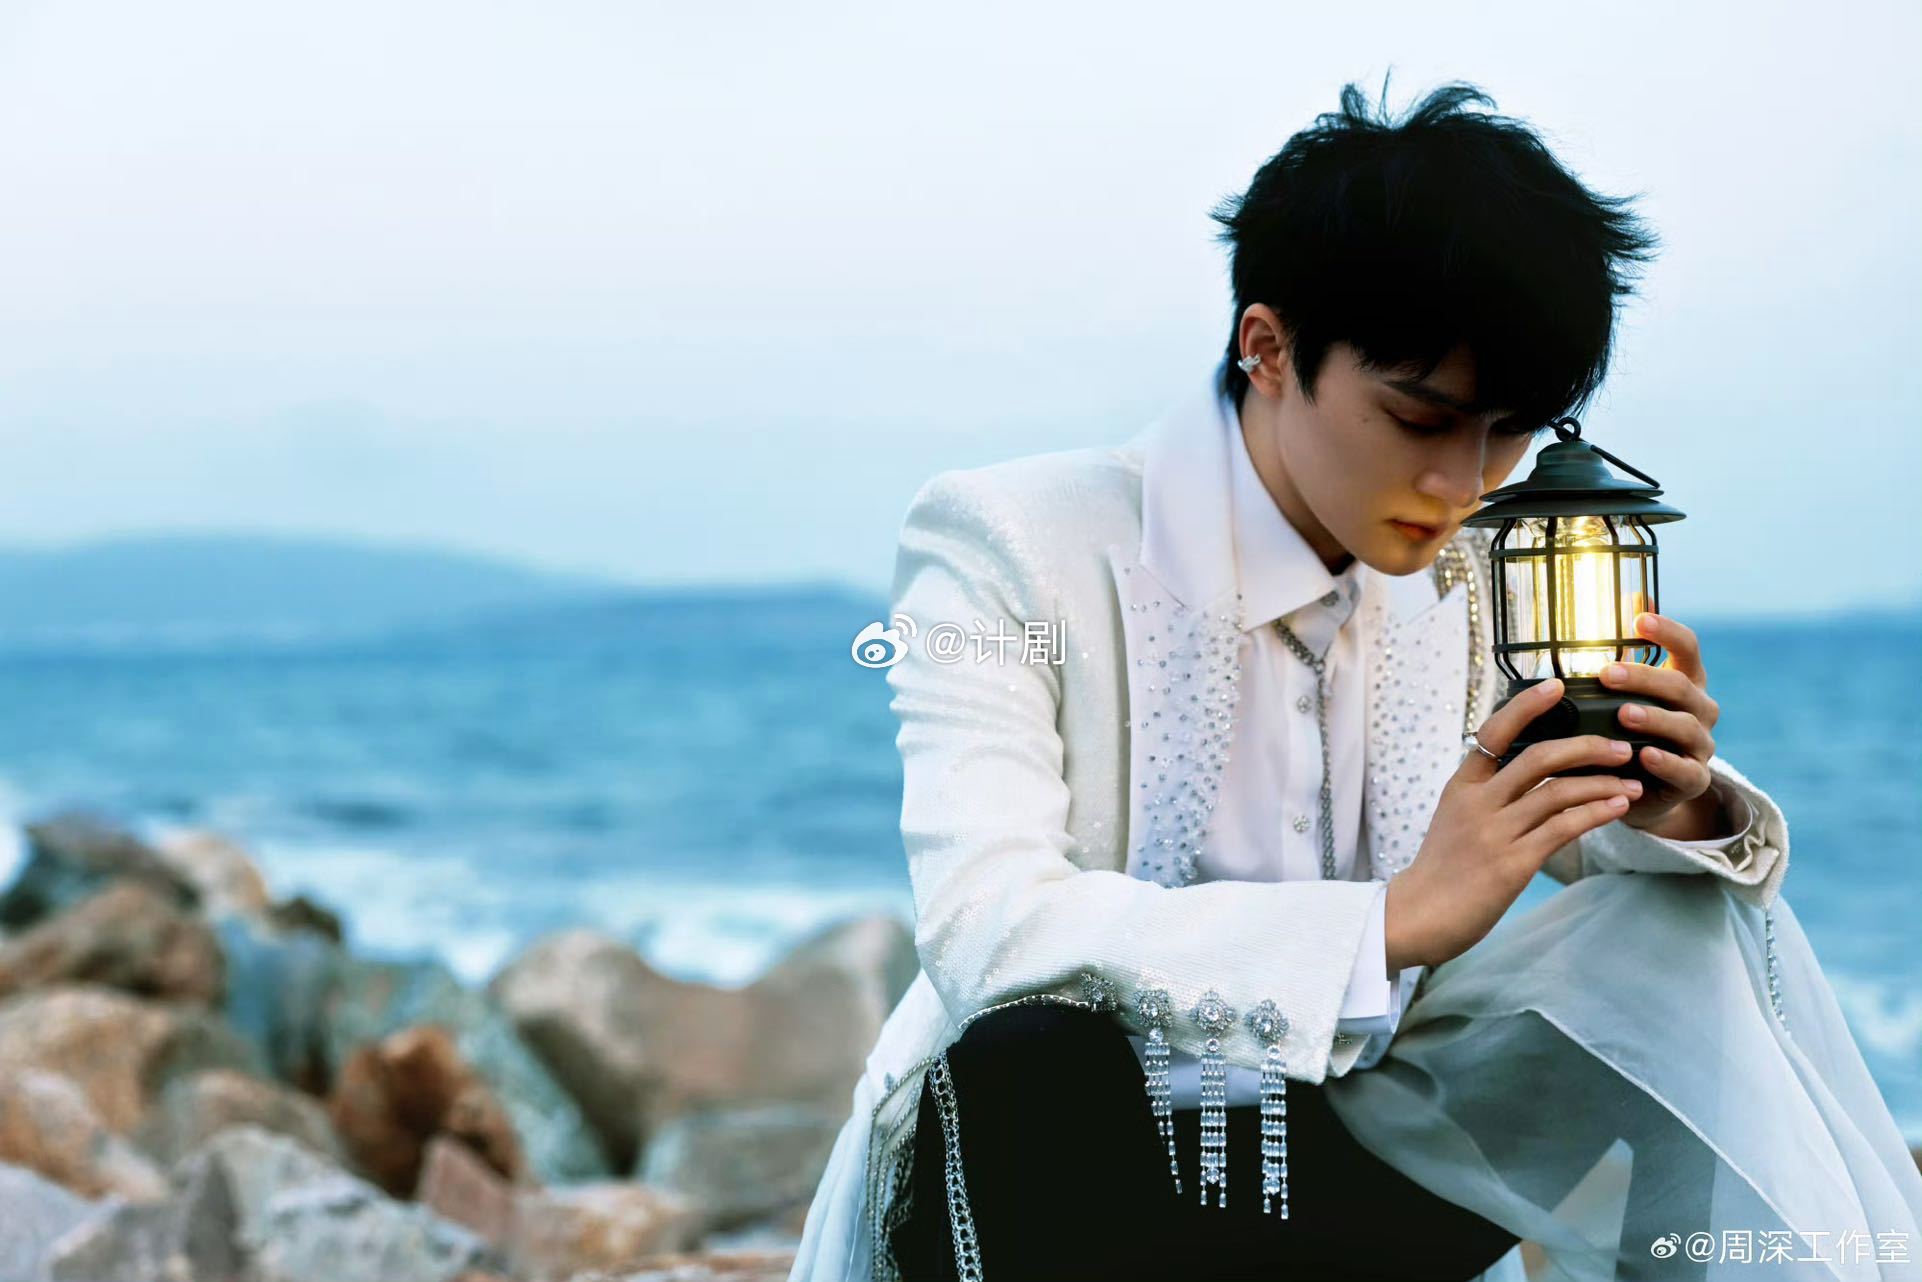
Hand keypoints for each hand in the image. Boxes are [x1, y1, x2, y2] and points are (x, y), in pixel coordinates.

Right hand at [1383, 678, 1642, 970]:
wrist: (1415, 917)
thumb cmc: (1439, 872)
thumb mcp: (1453, 822)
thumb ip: (1484, 797)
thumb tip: (1526, 778)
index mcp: (1460, 788)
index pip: (1493, 732)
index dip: (1525, 706)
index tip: (1555, 686)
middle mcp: (1477, 803)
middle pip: (1537, 758)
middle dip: (1585, 747)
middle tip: (1621, 746)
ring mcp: (1494, 832)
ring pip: (1557, 792)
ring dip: (1601, 783)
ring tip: (1632, 781)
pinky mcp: (1512, 863)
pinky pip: (1562, 828)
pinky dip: (1595, 813)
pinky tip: (1618, 808)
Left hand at [1599, 612, 1723, 838]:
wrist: (1643, 790)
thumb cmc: (1634, 731)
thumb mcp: (1629, 693)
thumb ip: (1630, 650)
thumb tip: (1627, 597)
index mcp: (1685, 682)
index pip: (1687, 648)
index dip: (1667, 631)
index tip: (1638, 618)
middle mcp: (1699, 710)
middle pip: (1680, 686)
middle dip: (1644, 677)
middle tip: (1606, 673)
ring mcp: (1700, 746)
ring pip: (1685, 726)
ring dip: (1654, 718)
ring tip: (1624, 714)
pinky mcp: (1693, 780)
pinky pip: (1685, 770)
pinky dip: (1666, 762)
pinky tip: (1645, 755)